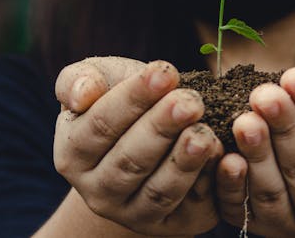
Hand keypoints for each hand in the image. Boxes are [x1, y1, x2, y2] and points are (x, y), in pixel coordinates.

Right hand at [53, 57, 223, 235]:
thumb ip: (80, 80)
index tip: (164, 72)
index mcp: (72, 155)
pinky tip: (221, 154)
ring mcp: (135, 214)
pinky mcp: (173, 225)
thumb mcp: (98, 82)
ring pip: (159, 190)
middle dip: (162, 128)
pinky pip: (191, 207)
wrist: (144, 143)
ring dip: (184, 162)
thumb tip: (84, 93)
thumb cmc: (118, 102)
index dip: (133, 98)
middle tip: (191, 101)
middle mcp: (98, 192)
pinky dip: (208, 181)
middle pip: (130, 160)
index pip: (101, 125)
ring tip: (204, 132)